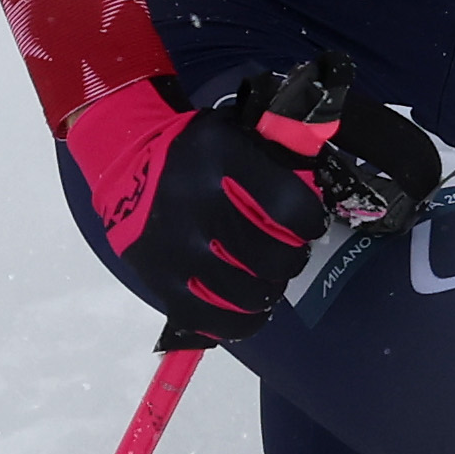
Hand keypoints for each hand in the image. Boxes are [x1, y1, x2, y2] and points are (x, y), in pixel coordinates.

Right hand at [58, 59, 436, 342]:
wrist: (125, 159)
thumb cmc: (198, 149)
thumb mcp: (239, 132)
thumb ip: (284, 149)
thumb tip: (329, 171)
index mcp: (222, 156)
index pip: (292, 206)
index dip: (312, 222)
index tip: (310, 223)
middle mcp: (195, 202)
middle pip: (273, 255)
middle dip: (292, 257)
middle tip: (288, 251)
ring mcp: (175, 246)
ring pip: (247, 292)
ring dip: (269, 288)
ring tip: (267, 277)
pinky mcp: (159, 280)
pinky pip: (214, 319)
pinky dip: (242, 321)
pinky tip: (250, 309)